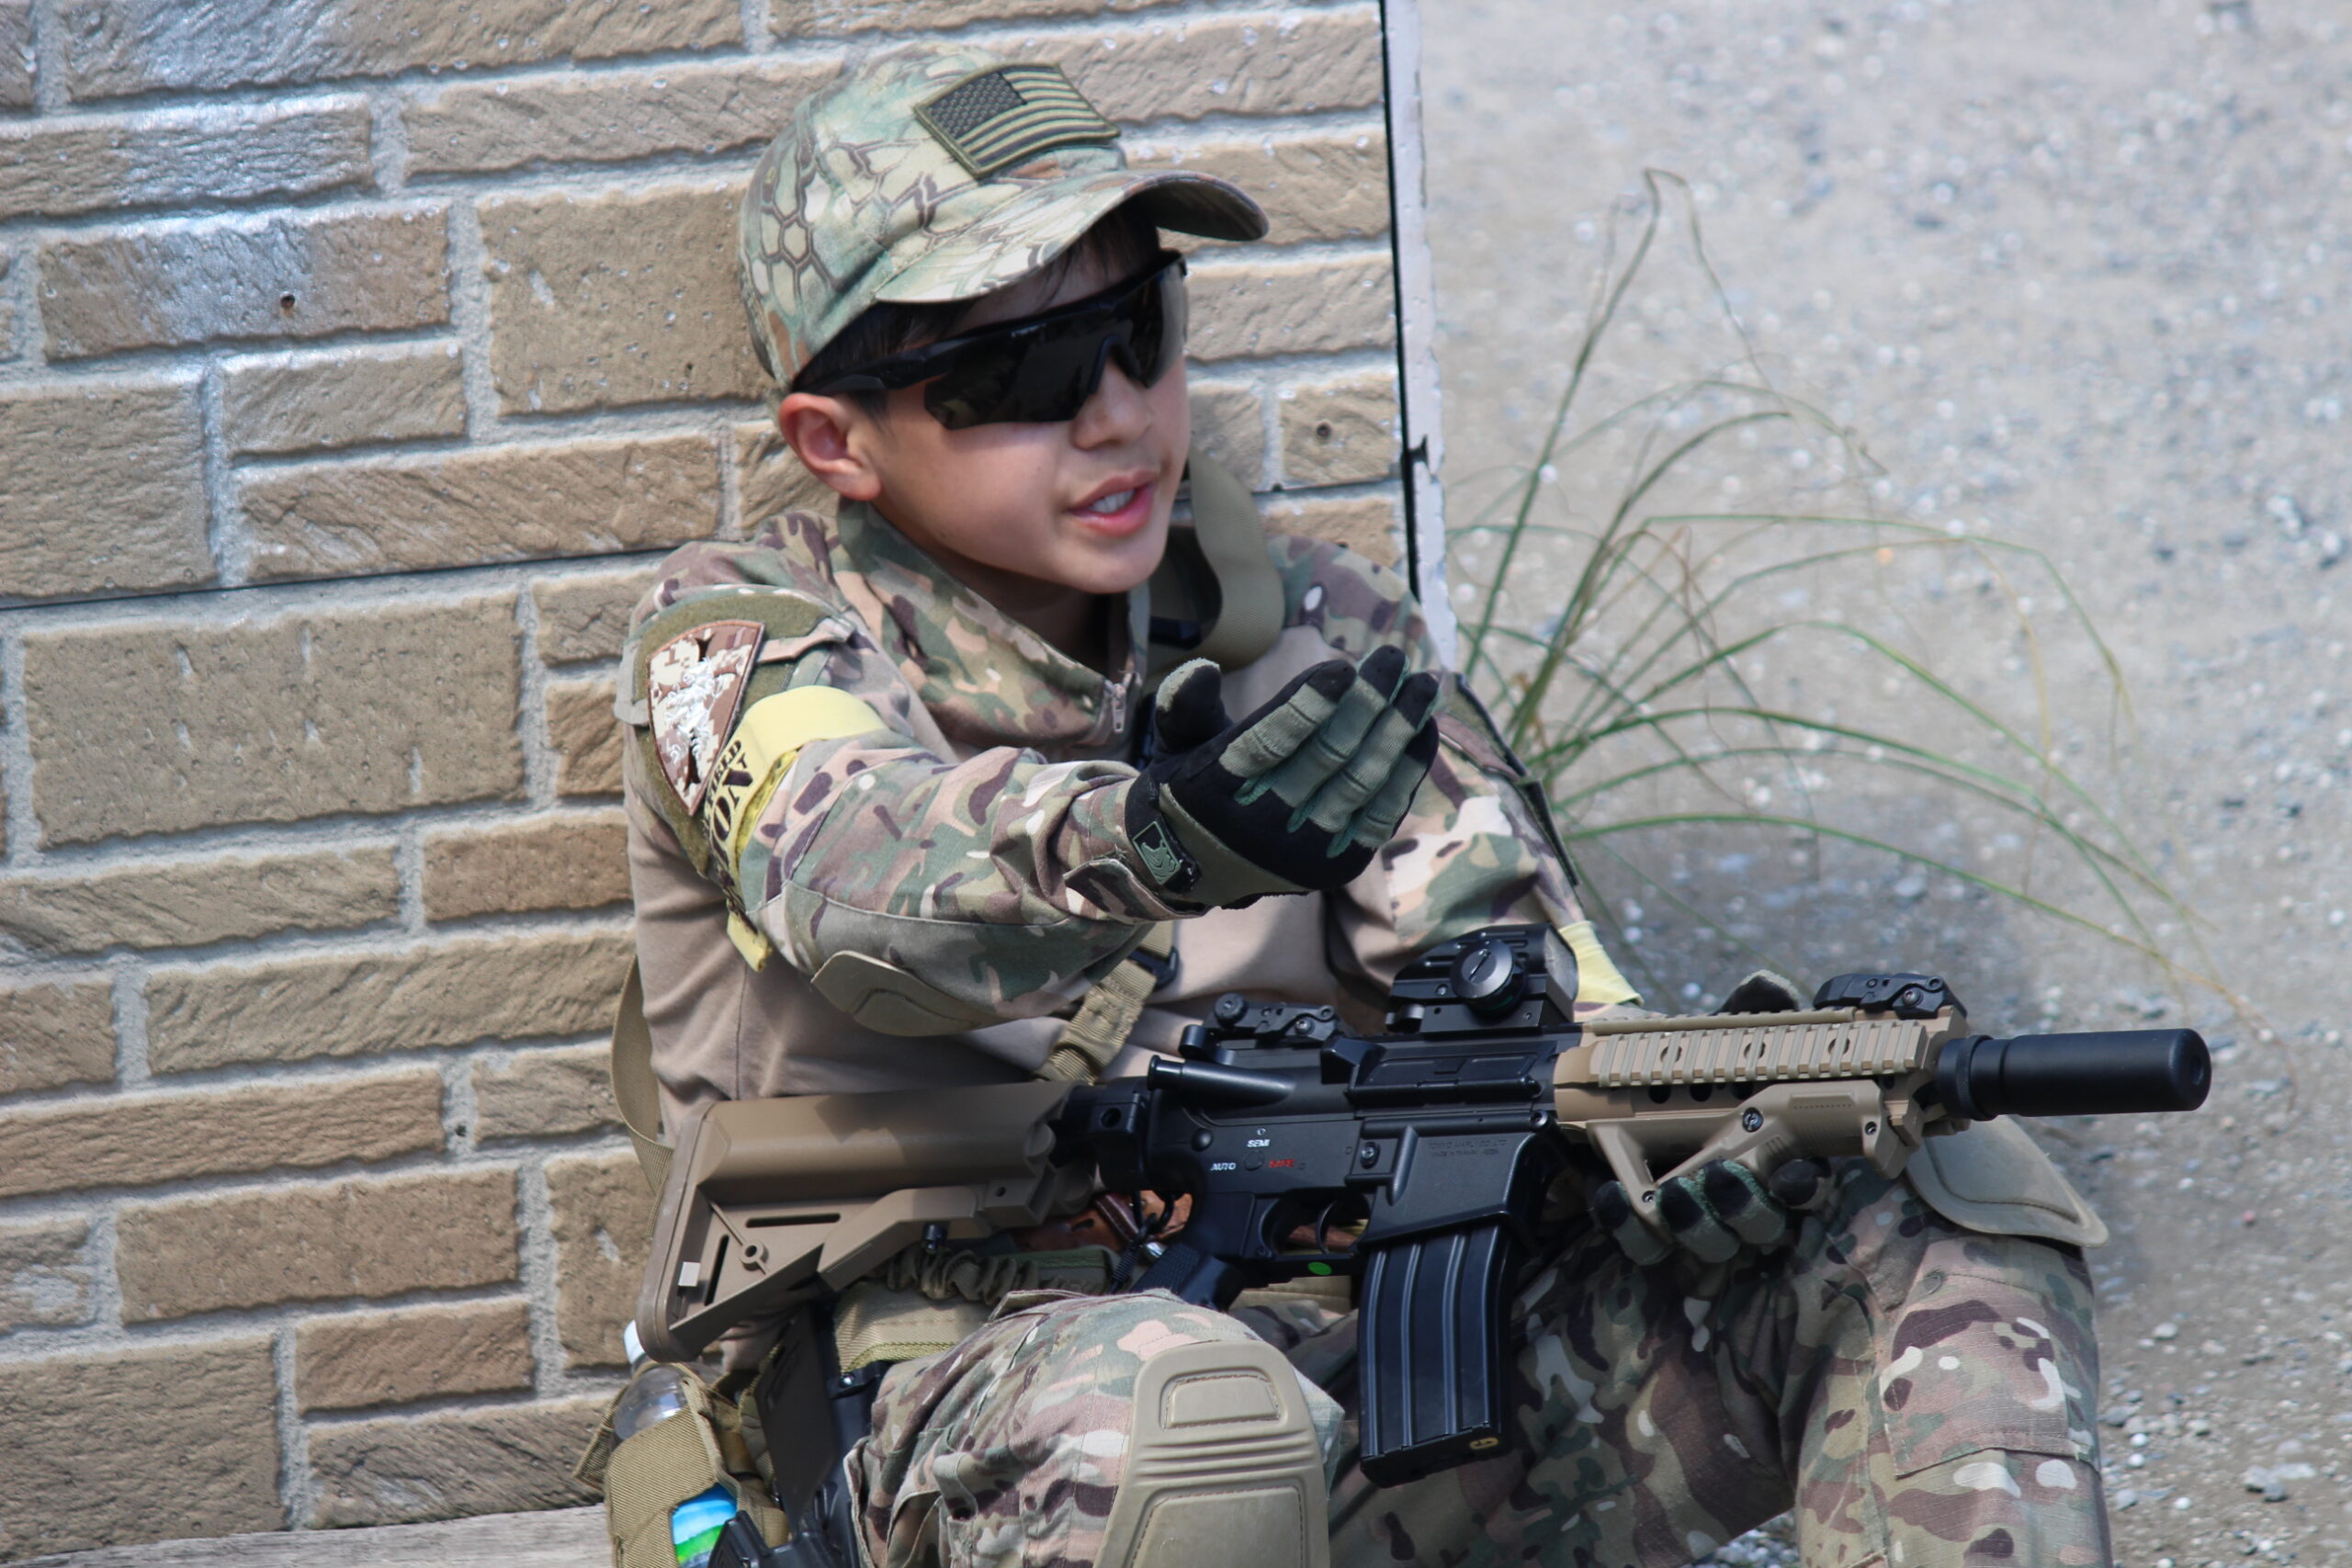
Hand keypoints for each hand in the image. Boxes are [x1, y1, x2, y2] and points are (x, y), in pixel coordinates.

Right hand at [1123, 646, 1439, 908]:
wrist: (1198, 868)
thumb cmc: (1192, 786)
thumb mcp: (1173, 744)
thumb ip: (1183, 704)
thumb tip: (1203, 667)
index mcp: (1212, 790)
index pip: (1266, 743)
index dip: (1307, 705)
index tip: (1343, 666)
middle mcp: (1257, 827)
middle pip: (1326, 758)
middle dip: (1367, 703)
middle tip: (1393, 658)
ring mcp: (1301, 853)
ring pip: (1361, 783)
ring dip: (1398, 731)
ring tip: (1424, 686)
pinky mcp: (1336, 867)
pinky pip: (1380, 814)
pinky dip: (1407, 772)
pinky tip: (1426, 729)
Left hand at [1592, 965, 1827, 1265]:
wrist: (1609, 1087)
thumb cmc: (1680, 1067)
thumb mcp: (1708, 1036)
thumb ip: (1741, 1013)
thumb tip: (1767, 985)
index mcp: (1773, 1152)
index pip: (1804, 1185)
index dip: (1802, 1185)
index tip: (1792, 1171)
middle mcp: (1742, 1195)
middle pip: (1763, 1227)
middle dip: (1746, 1209)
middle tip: (1722, 1176)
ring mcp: (1696, 1219)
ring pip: (1711, 1244)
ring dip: (1696, 1224)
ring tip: (1672, 1193)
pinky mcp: (1646, 1230)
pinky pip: (1645, 1247)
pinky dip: (1629, 1226)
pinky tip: (1612, 1194)